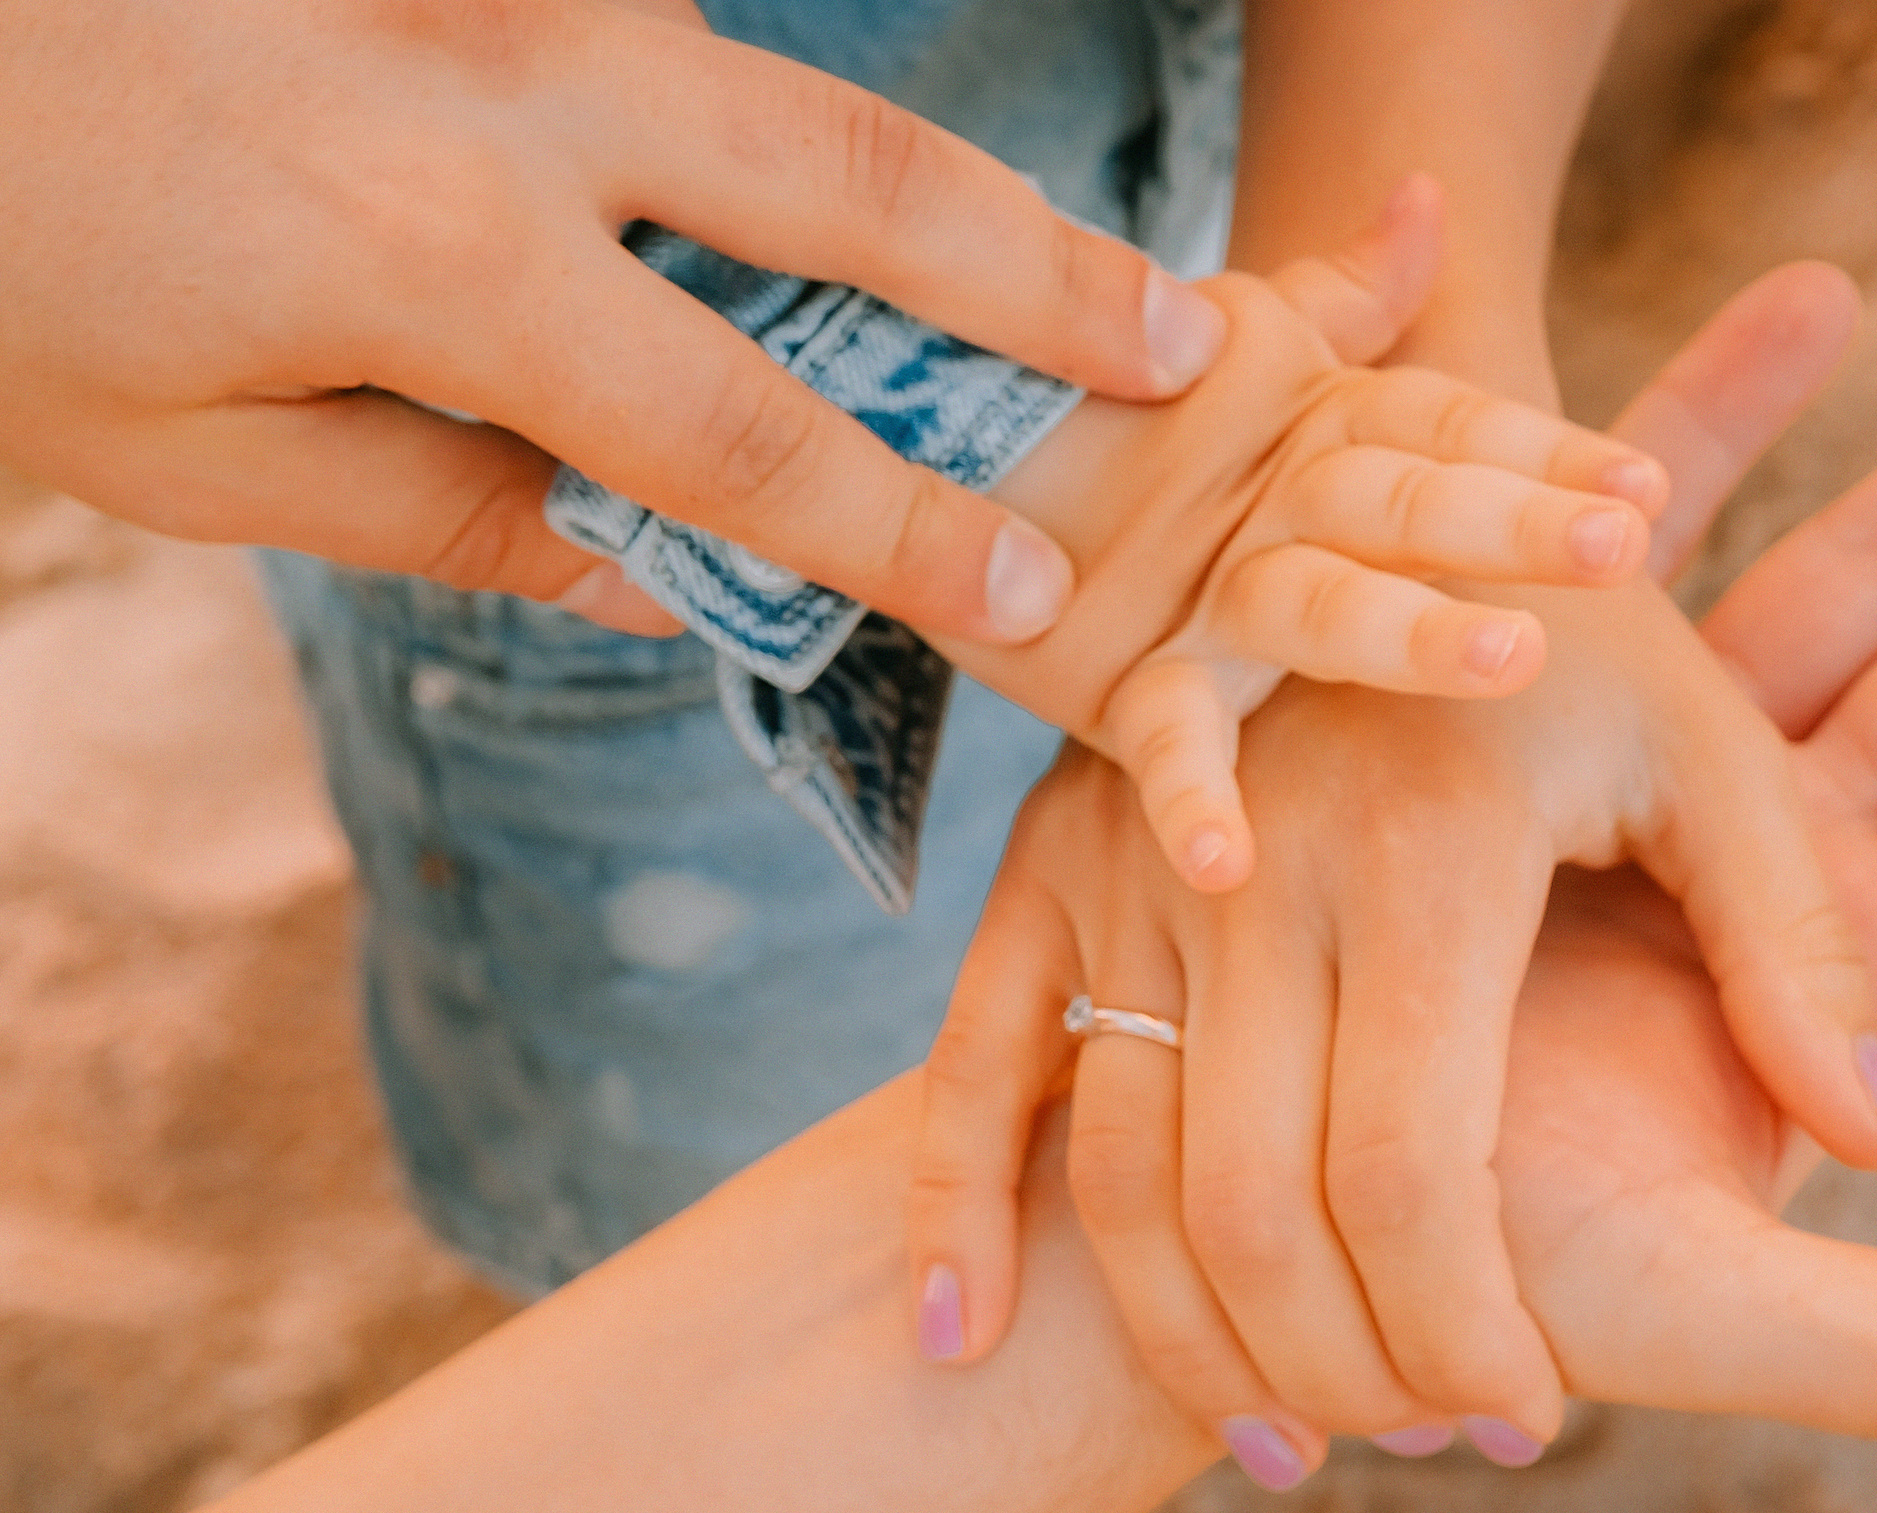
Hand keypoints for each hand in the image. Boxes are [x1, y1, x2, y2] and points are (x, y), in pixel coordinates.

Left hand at [0, 0, 1230, 640]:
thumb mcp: (186, 452)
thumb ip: (444, 517)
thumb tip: (648, 572)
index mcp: (443, 255)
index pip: (750, 430)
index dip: (913, 526)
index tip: (1040, 588)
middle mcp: (512, 80)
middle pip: (862, 187)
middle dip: (1046, 277)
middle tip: (1185, 338)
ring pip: (786, 79)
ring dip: (939, 186)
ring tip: (1070, 272)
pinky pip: (675, 31)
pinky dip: (764, 124)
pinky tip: (828, 201)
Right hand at [910, 265, 1876, 1482]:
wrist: (1356, 471)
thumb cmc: (1573, 633)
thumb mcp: (1708, 758)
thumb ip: (1797, 954)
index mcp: (1425, 849)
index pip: (1409, 1174)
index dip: (1459, 1332)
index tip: (1529, 1421)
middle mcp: (1248, 868)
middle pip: (1247, 1207)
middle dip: (1337, 1372)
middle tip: (1425, 1441)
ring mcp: (1125, 867)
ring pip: (1113, 1169)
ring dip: (1184, 1342)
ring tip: (1290, 1442)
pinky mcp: (1048, 866)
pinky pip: (973, 1061)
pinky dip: (957, 1208)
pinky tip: (960, 1339)